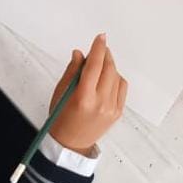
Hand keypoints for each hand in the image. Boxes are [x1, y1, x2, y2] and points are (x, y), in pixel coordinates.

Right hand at [49, 34, 126, 156]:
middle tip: (99, 49)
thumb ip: (72, 71)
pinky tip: (106, 79)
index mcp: (83, 97)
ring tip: (99, 67)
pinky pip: (121, 87)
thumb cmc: (61, 118)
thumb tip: (81, 53)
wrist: (70, 144)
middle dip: (105, 55)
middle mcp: (100, 103)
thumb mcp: (60, 93)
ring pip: (116, 77)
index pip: (94, 66)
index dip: (98, 49)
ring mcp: (111, 108)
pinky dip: (115, 79)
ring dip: (109, 67)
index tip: (100, 37)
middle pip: (108, 69)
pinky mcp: (118, 112)